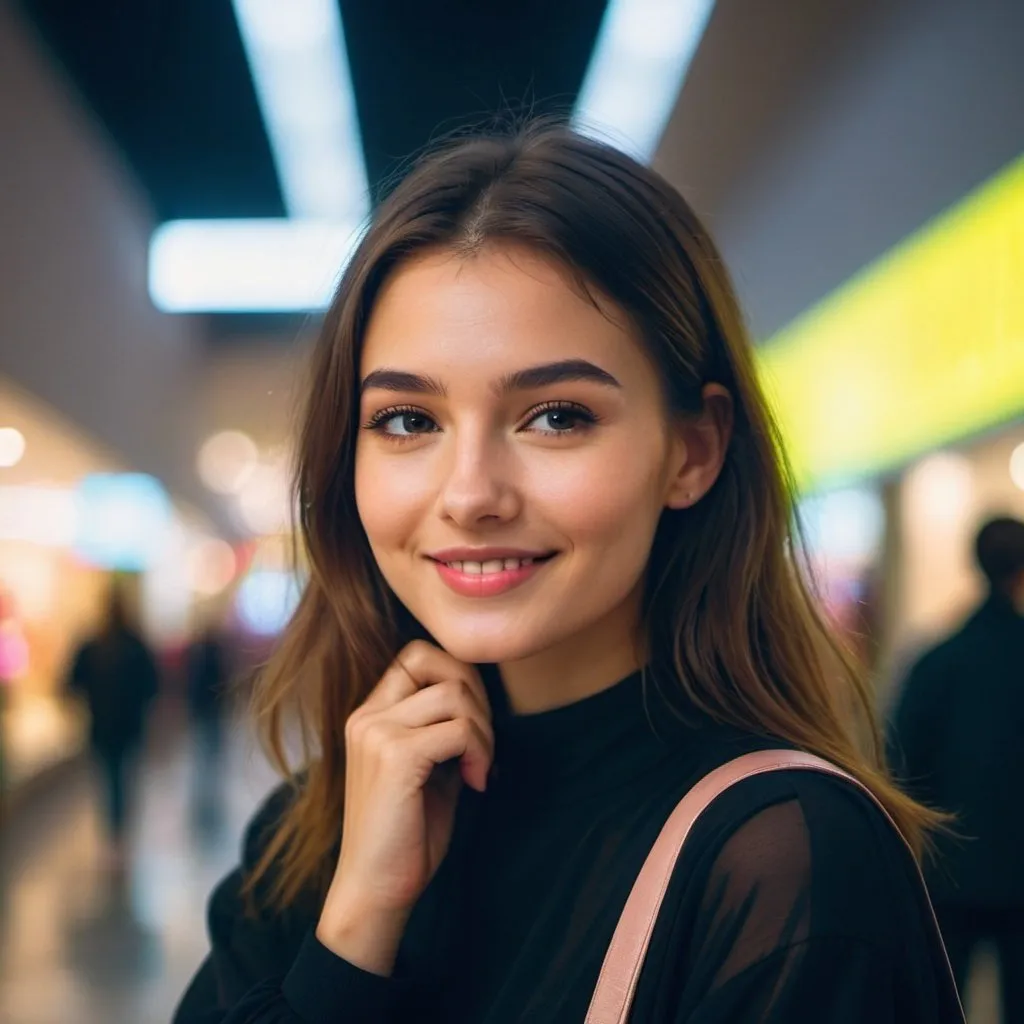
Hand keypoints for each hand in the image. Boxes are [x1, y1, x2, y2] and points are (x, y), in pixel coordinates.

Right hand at [317, 641, 492, 971]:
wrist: (376, 890)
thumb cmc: (406, 833)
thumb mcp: (427, 767)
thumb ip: (442, 728)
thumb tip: (480, 698)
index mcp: (369, 715)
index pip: (417, 655)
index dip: (457, 674)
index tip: (473, 721)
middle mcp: (367, 716)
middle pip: (437, 662)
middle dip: (477, 696)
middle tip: (483, 743)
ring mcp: (377, 733)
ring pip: (455, 695)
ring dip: (483, 730)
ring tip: (480, 766)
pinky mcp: (396, 757)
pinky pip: (459, 730)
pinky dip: (480, 751)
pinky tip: (477, 781)